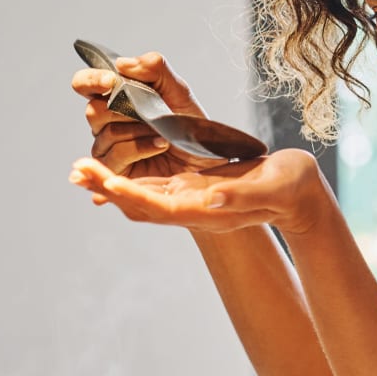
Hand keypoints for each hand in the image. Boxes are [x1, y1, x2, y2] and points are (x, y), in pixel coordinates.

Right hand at [70, 52, 231, 177]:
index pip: (84, 84)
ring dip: (140, 130)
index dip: (91, 81)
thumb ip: (154, 69)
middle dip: (127, 110)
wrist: (205, 159)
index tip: (110, 80)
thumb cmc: (189, 125)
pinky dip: (142, 147)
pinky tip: (160, 145)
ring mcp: (106, 147)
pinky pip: (117, 154)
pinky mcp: (114, 170)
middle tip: (152, 113)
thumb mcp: (179, 91)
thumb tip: (122, 64)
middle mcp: (105, 122)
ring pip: (108, 133)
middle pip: (94, 110)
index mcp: (114, 97)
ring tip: (163, 132)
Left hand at [70, 149, 333, 235]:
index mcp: (209, 211)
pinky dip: (127, 177)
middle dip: (106, 188)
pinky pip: (152, 186)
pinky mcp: (193, 187)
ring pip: (140, 195)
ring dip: (110, 183)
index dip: (128, 194)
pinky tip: (110, 165)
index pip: (159, 206)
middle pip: (140, 203)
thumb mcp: (273, 188)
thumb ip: (242, 195)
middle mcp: (193, 208)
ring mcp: (191, 199)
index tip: (102, 179)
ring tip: (81, 168)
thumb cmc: (292, 189)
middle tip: (75, 169)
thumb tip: (211, 196)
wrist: (301, 195)